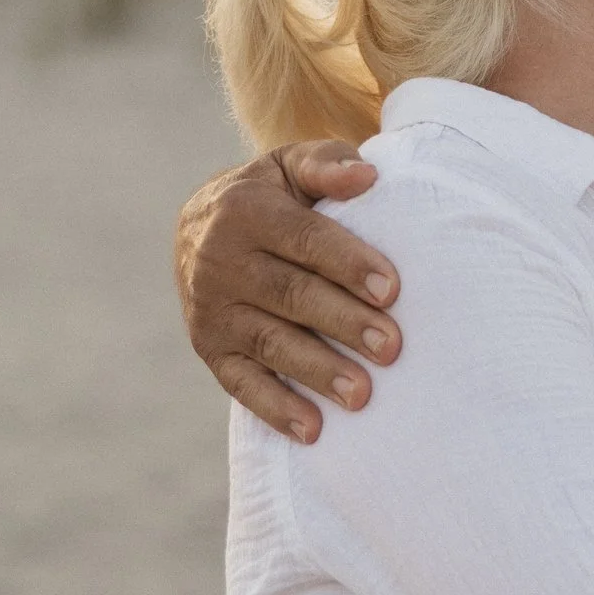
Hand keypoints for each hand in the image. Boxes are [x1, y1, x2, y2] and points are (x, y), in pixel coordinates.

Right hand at [176, 143, 399, 439]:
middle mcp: (220, 261)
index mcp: (246, 211)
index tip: (392, 290)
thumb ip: (328, 165)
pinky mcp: (210, 349)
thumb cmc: (273, 196)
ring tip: (363, 395)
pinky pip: (241, 384)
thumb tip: (369, 175)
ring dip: (317, 372)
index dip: (348, 264)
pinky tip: (313, 430)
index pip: (304, 240)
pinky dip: (275, 409)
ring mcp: (212, 310)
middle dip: (343, 322)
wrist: (201, 226)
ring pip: (270, 344)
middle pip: (290, 296)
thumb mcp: (292, 168)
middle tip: (392, 348)